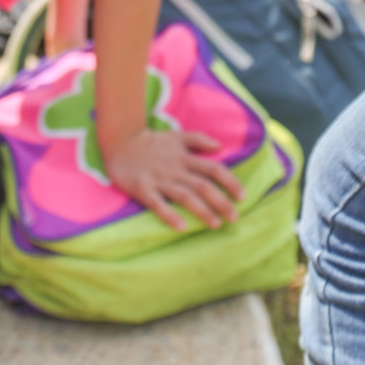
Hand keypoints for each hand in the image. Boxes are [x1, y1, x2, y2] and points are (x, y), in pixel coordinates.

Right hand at [102, 127, 243, 230]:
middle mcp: (175, 169)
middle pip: (203, 186)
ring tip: (215, 224)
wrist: (120, 141)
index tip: (243, 197)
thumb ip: (199, 139)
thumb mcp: (177, 136)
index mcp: (185, 157)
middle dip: (221, 202)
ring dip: (202, 211)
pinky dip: (170, 216)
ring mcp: (159, 180)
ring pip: (185, 196)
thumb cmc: (151, 142)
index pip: (214, 169)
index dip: (230, 182)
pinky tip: (181, 228)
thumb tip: (220, 146)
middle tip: (234, 218)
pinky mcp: (143, 189)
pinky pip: (158, 204)